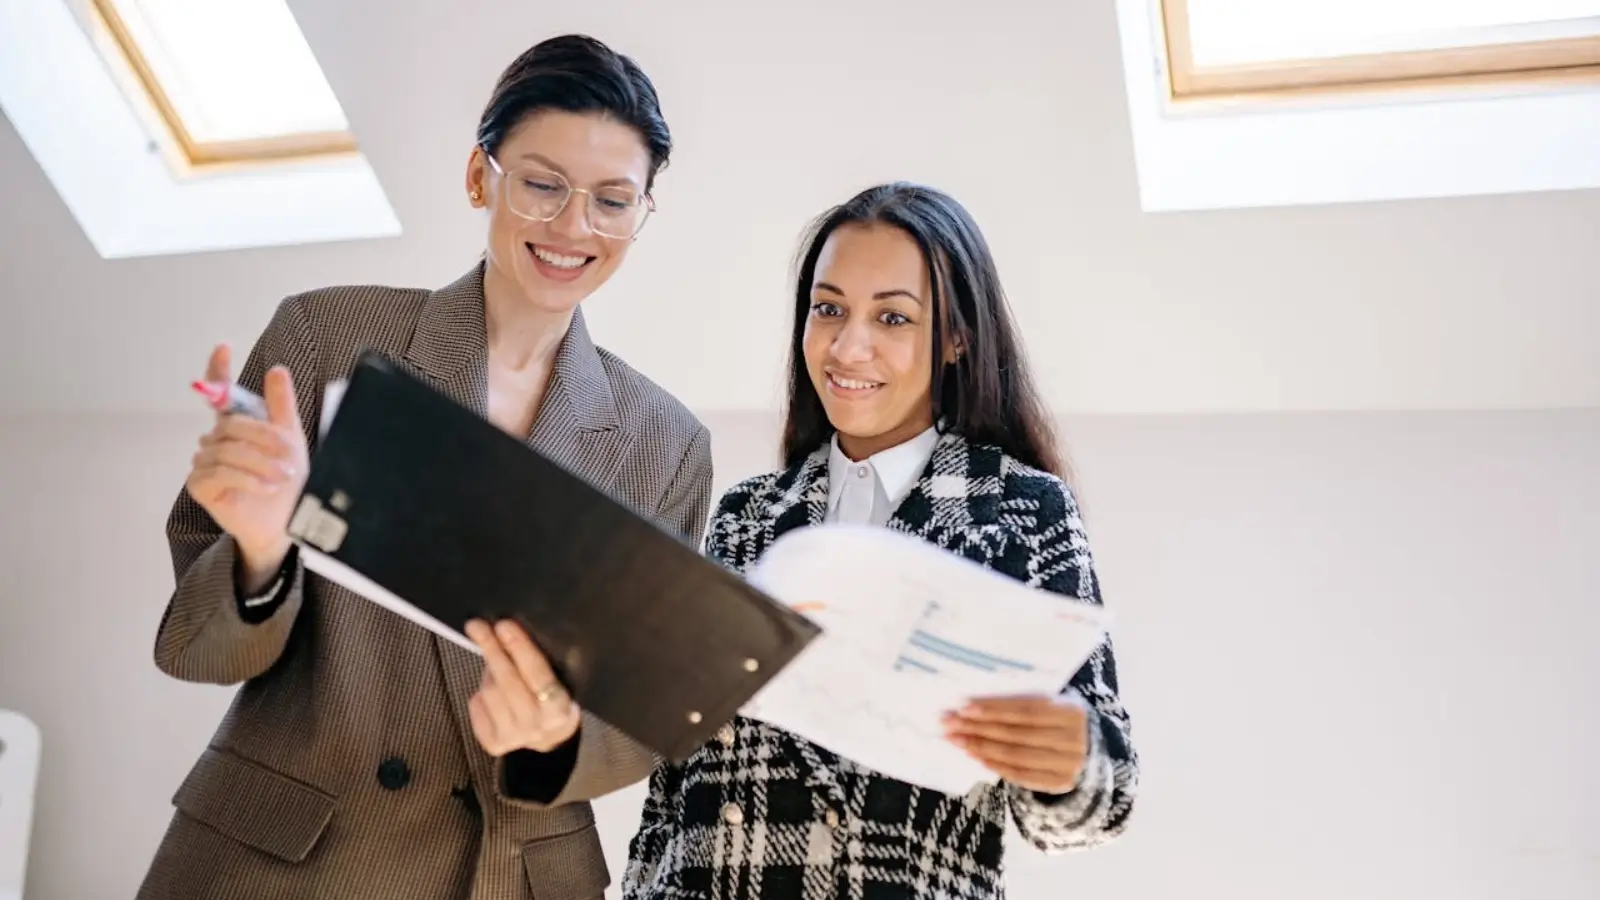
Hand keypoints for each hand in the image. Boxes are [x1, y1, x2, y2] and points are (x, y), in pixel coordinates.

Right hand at [185, 344, 308, 588]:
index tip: (222, 347)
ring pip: (228, 450)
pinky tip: (264, 487)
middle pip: (231, 425)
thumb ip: (281, 407)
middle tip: (290, 460)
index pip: (220, 393)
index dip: (218, 371)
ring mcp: (204, 462)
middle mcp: (216, 440)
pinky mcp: (200, 484)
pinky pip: (219, 471)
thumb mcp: (290, 441)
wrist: (283, 522)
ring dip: (260, 462)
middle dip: (264, 440)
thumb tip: (277, 370)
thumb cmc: (286, 481)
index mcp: (237, 425)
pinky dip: (246, 477)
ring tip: (282, 477)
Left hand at [465, 619, 580, 755]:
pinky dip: (480, 693)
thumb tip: (506, 634)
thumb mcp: (558, 682)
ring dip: (488, 673)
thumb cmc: (553, 699)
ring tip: (496, 666)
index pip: (536, 673)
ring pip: (489, 692)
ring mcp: (514, 737)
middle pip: (507, 682)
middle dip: (492, 649)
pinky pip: (477, 706)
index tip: (503, 625)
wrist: (552, 739)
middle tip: (477, 626)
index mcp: (559, 708)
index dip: (519, 647)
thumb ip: (537, 663)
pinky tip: (491, 692)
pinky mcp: (494, 743)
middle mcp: (537, 726)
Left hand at [942, 694, 1088, 793]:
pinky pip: (1021, 775)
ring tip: (955, 739)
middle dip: (978, 728)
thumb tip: (972, 703)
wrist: (1091, 750)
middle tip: (948, 722)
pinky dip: (995, 765)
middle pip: (1016, 733)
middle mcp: (1074, 740)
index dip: (993, 708)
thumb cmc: (1060, 719)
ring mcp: (1069, 765)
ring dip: (980, 747)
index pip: (1025, 709)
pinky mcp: (1060, 784)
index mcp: (1072, 711)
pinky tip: (974, 756)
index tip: (962, 706)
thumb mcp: (1053, 703)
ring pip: (1015, 755)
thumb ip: (1022, 701)